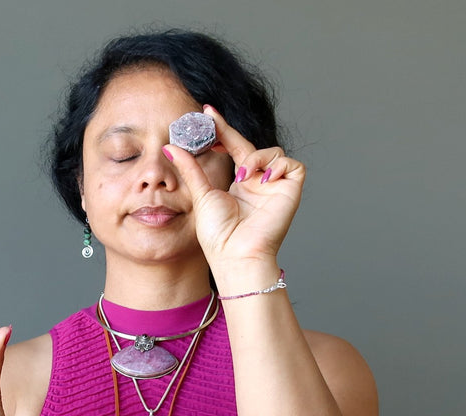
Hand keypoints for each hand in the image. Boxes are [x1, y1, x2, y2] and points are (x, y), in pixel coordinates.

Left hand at [164, 105, 305, 271]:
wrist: (234, 254)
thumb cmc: (218, 235)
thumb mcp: (201, 194)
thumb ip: (191, 169)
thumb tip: (172, 147)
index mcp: (240, 185)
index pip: (234, 149)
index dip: (223, 130)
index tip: (207, 112)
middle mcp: (258, 184)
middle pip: (253, 147)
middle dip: (233, 135)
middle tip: (213, 127)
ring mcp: (275, 188)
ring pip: (274, 153)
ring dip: (257, 158)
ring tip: (242, 175)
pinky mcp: (291, 192)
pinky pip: (293, 166)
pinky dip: (278, 167)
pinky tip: (262, 180)